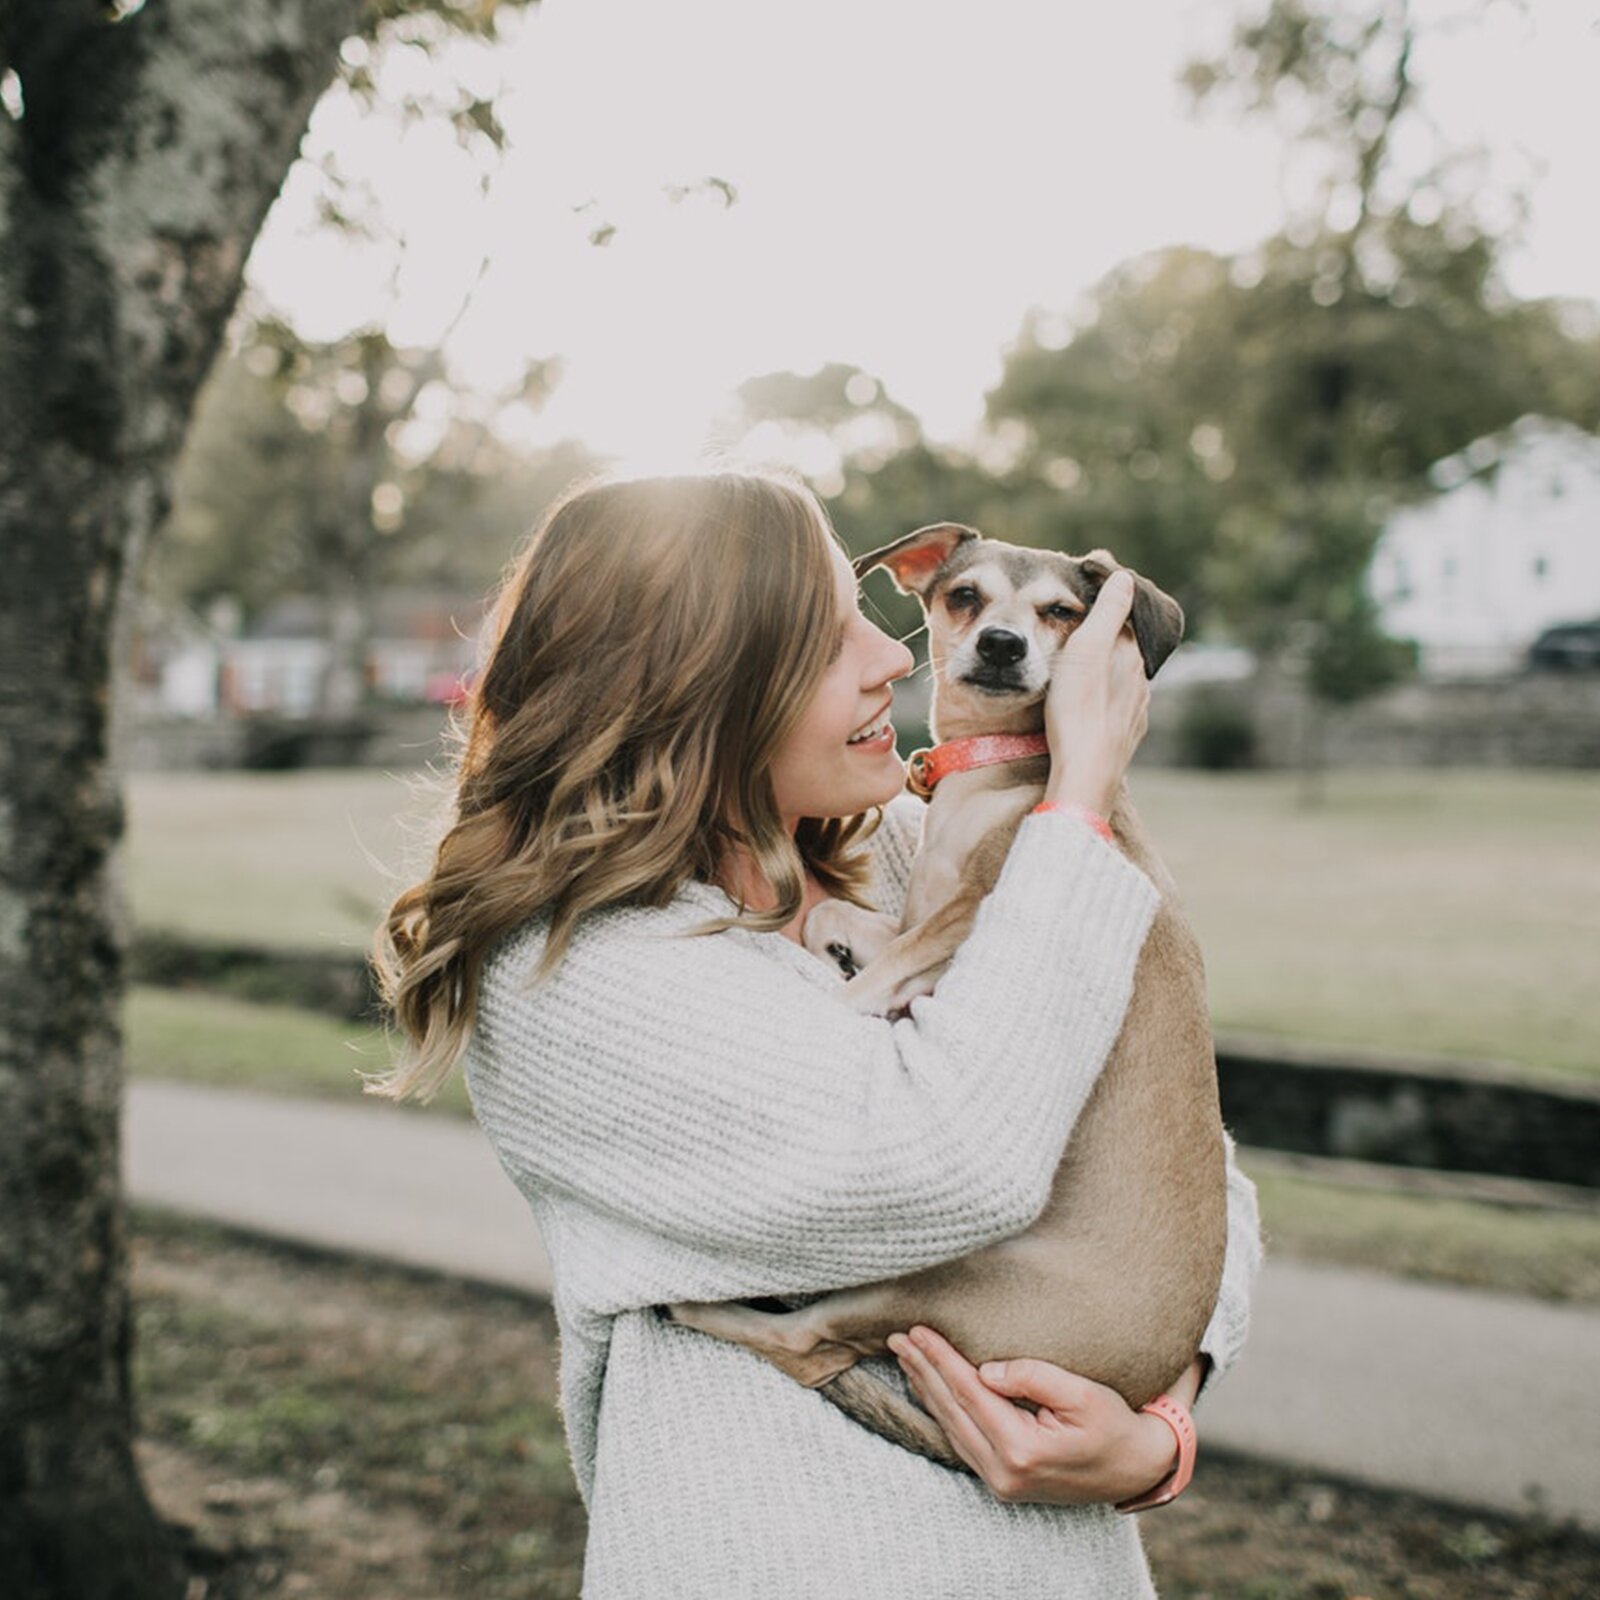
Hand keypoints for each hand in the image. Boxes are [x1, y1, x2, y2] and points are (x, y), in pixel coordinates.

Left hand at [886, 1325, 1180, 1506]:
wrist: (1135, 1470)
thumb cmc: (1114, 1426)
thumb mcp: (1083, 1394)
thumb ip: (1034, 1377)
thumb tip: (986, 1369)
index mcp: (1022, 1450)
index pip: (969, 1393)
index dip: (941, 1358)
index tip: (917, 1329)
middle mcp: (1004, 1473)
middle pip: (952, 1410)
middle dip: (923, 1370)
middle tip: (896, 1337)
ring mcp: (1001, 1483)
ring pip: (951, 1427)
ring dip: (927, 1389)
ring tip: (905, 1357)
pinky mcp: (1002, 1482)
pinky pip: (962, 1440)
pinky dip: (943, 1410)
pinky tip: (930, 1389)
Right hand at [1041, 570, 1149, 819]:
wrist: (1085, 772)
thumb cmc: (1078, 709)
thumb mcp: (1086, 650)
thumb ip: (1108, 611)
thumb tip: (1125, 577)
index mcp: (1131, 656)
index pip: (1125, 621)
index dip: (1109, 610)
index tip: (1089, 604)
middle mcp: (1140, 682)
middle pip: (1125, 652)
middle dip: (1108, 642)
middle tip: (1081, 636)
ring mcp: (1135, 711)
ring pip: (1123, 682)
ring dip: (1107, 674)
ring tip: (1083, 672)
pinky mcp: (1125, 736)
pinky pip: (1118, 709)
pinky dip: (1106, 701)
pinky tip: (1092, 706)